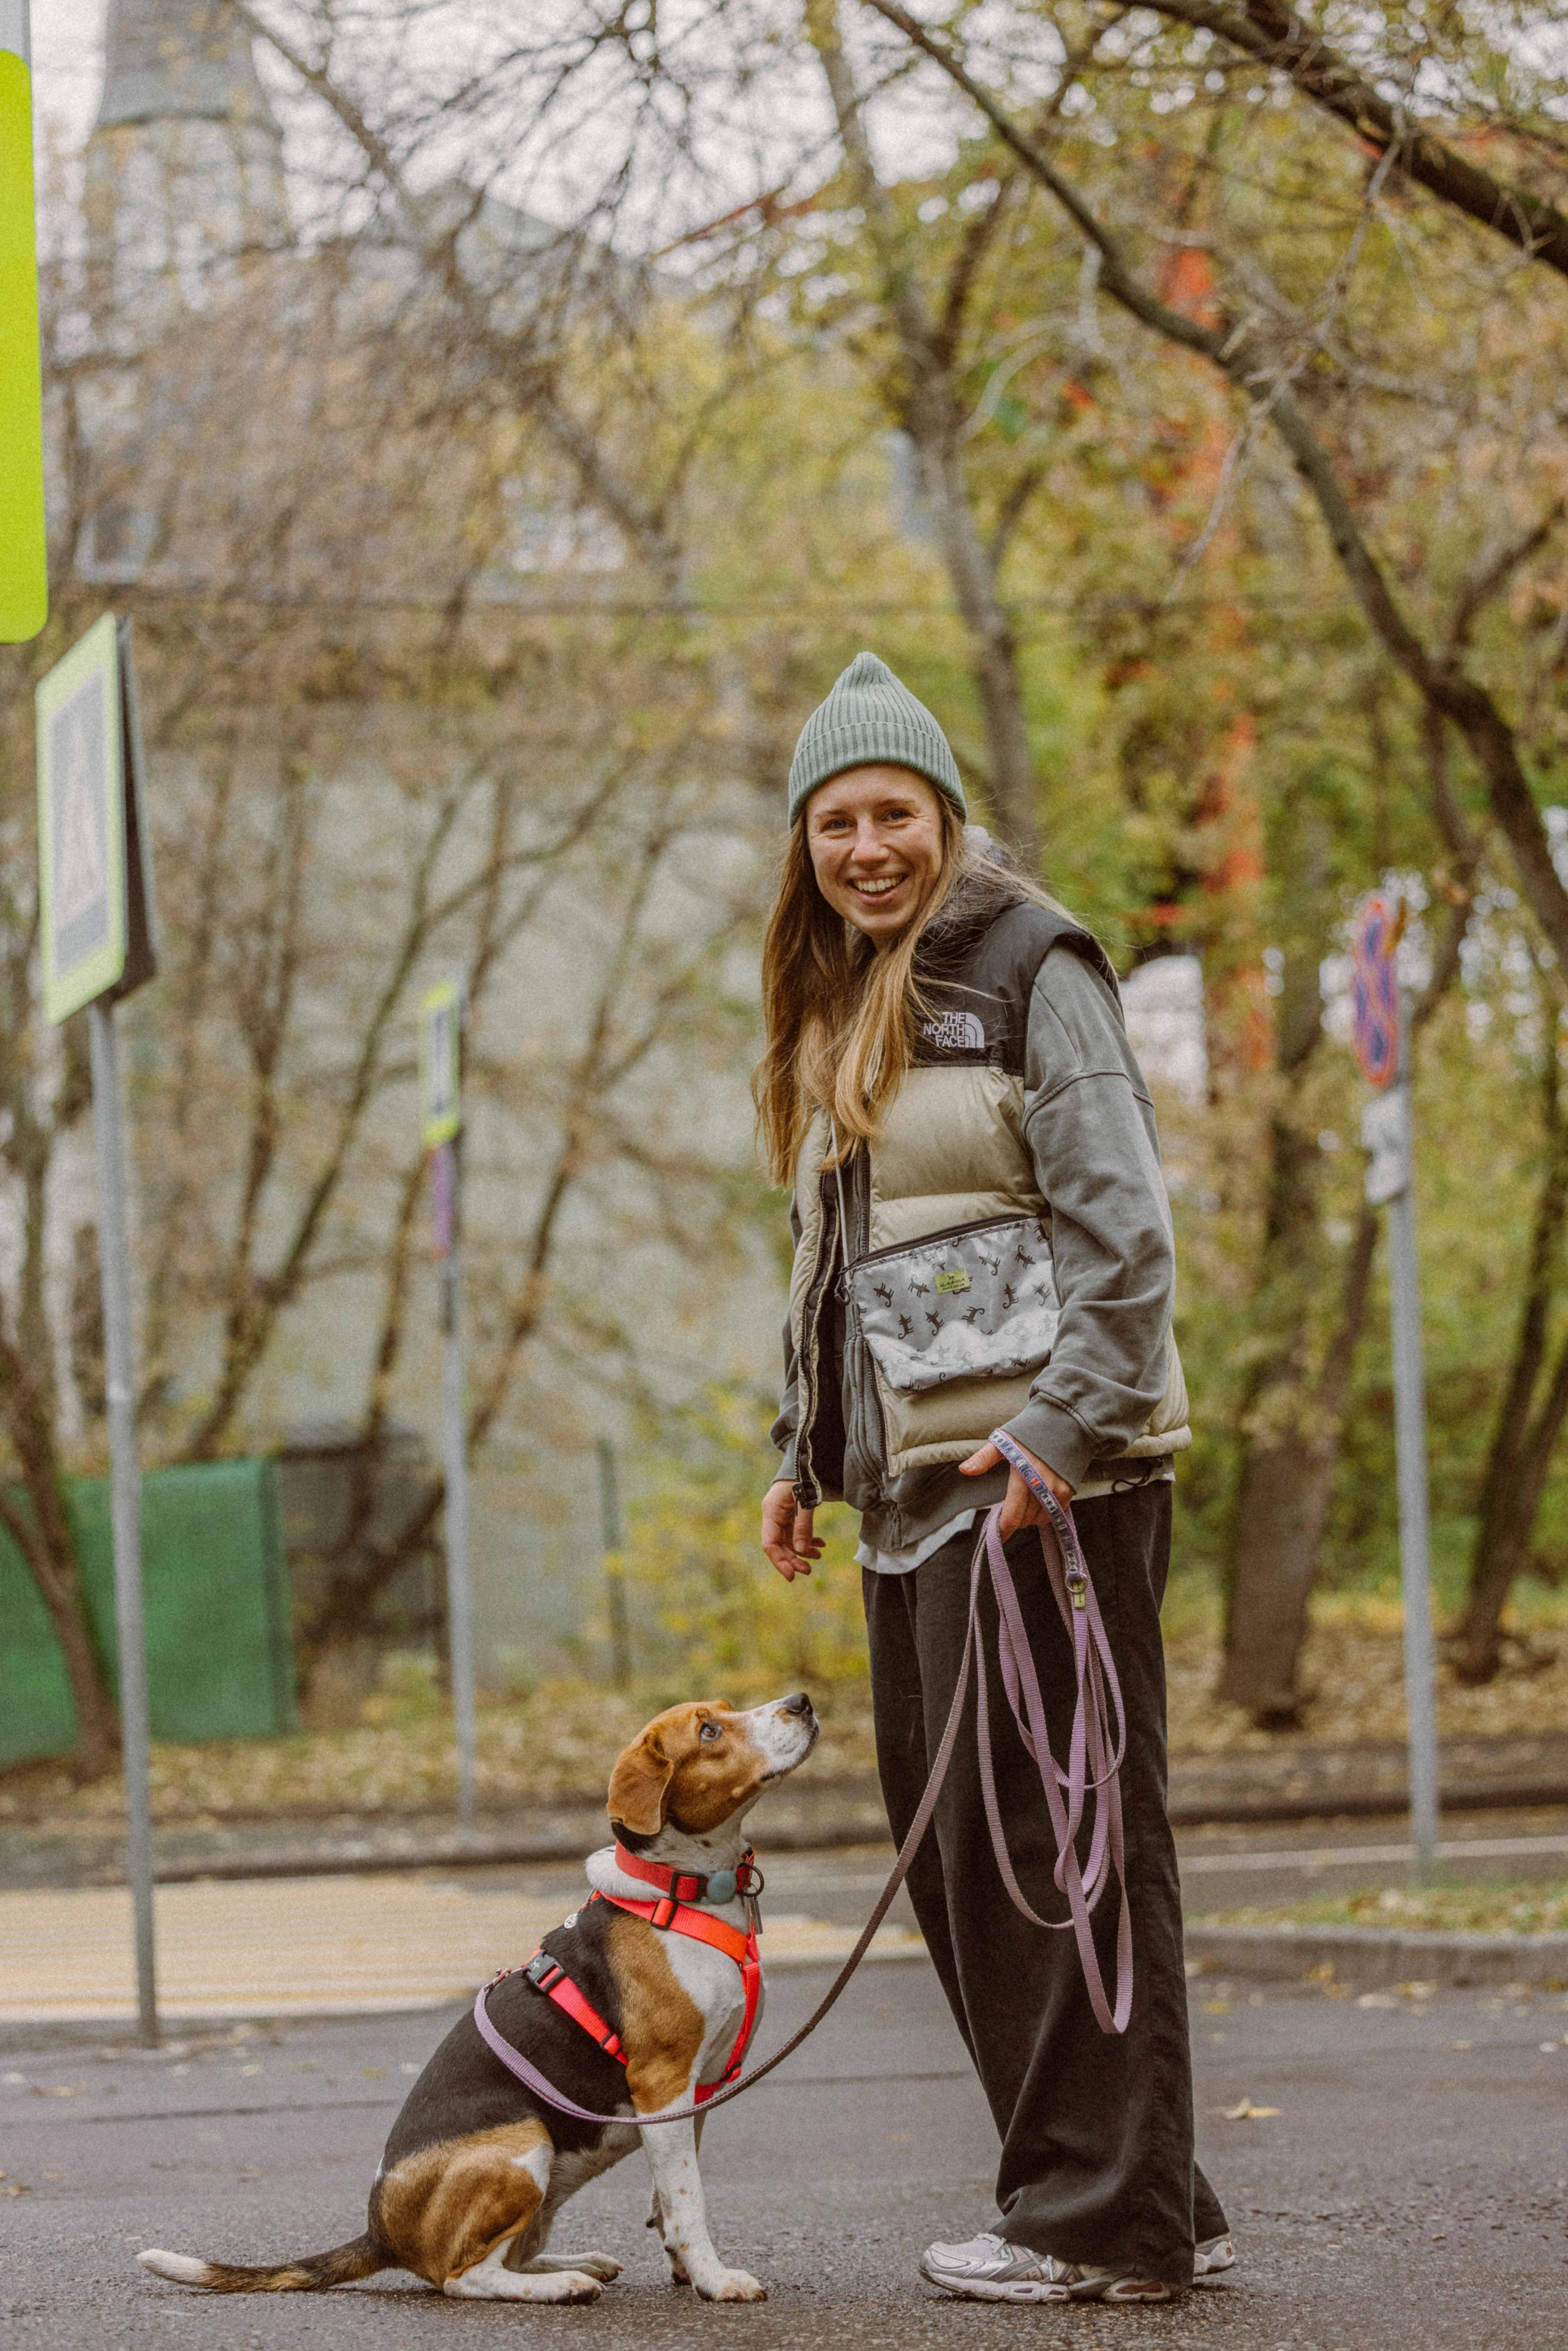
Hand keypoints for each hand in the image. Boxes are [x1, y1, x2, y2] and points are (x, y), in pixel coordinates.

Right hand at [762, 1480, 822, 1581]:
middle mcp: (773, 1516)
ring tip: (819, 1555)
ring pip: (789, 1541)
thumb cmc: (804, 1477)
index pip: (770, 1544)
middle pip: (778, 1545)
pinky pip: (796, 1532)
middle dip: (793, 1559)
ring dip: (802, 1550)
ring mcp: (781, 1515)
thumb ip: (803, 1526)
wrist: (806, 1460)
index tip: (791, 1576)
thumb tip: (801, 1551)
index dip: (779, 1561)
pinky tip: (821, 1543)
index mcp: (771, 1512)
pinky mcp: (790, 1514)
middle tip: (808, 1570)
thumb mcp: (805, 1501)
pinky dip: (807, 1539)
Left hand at [959, 1438, 1073, 1539]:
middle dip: (1012, 1520)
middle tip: (1004, 1509)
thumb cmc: (1032, 1428)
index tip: (995, 1535)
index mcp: (1023, 1476)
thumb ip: (984, 1458)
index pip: (1012, 1516)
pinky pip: (1054, 1514)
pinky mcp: (1069, 1491)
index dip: (1002, 1530)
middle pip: (1024, 1521)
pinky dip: (1043, 1512)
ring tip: (1021, 1503)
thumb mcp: (1004, 1439)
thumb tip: (964, 1470)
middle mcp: (1042, 1487)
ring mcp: (1058, 1491)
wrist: (1066, 1420)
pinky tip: (1036, 1500)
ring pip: (1039, 1520)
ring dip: (1028, 1517)